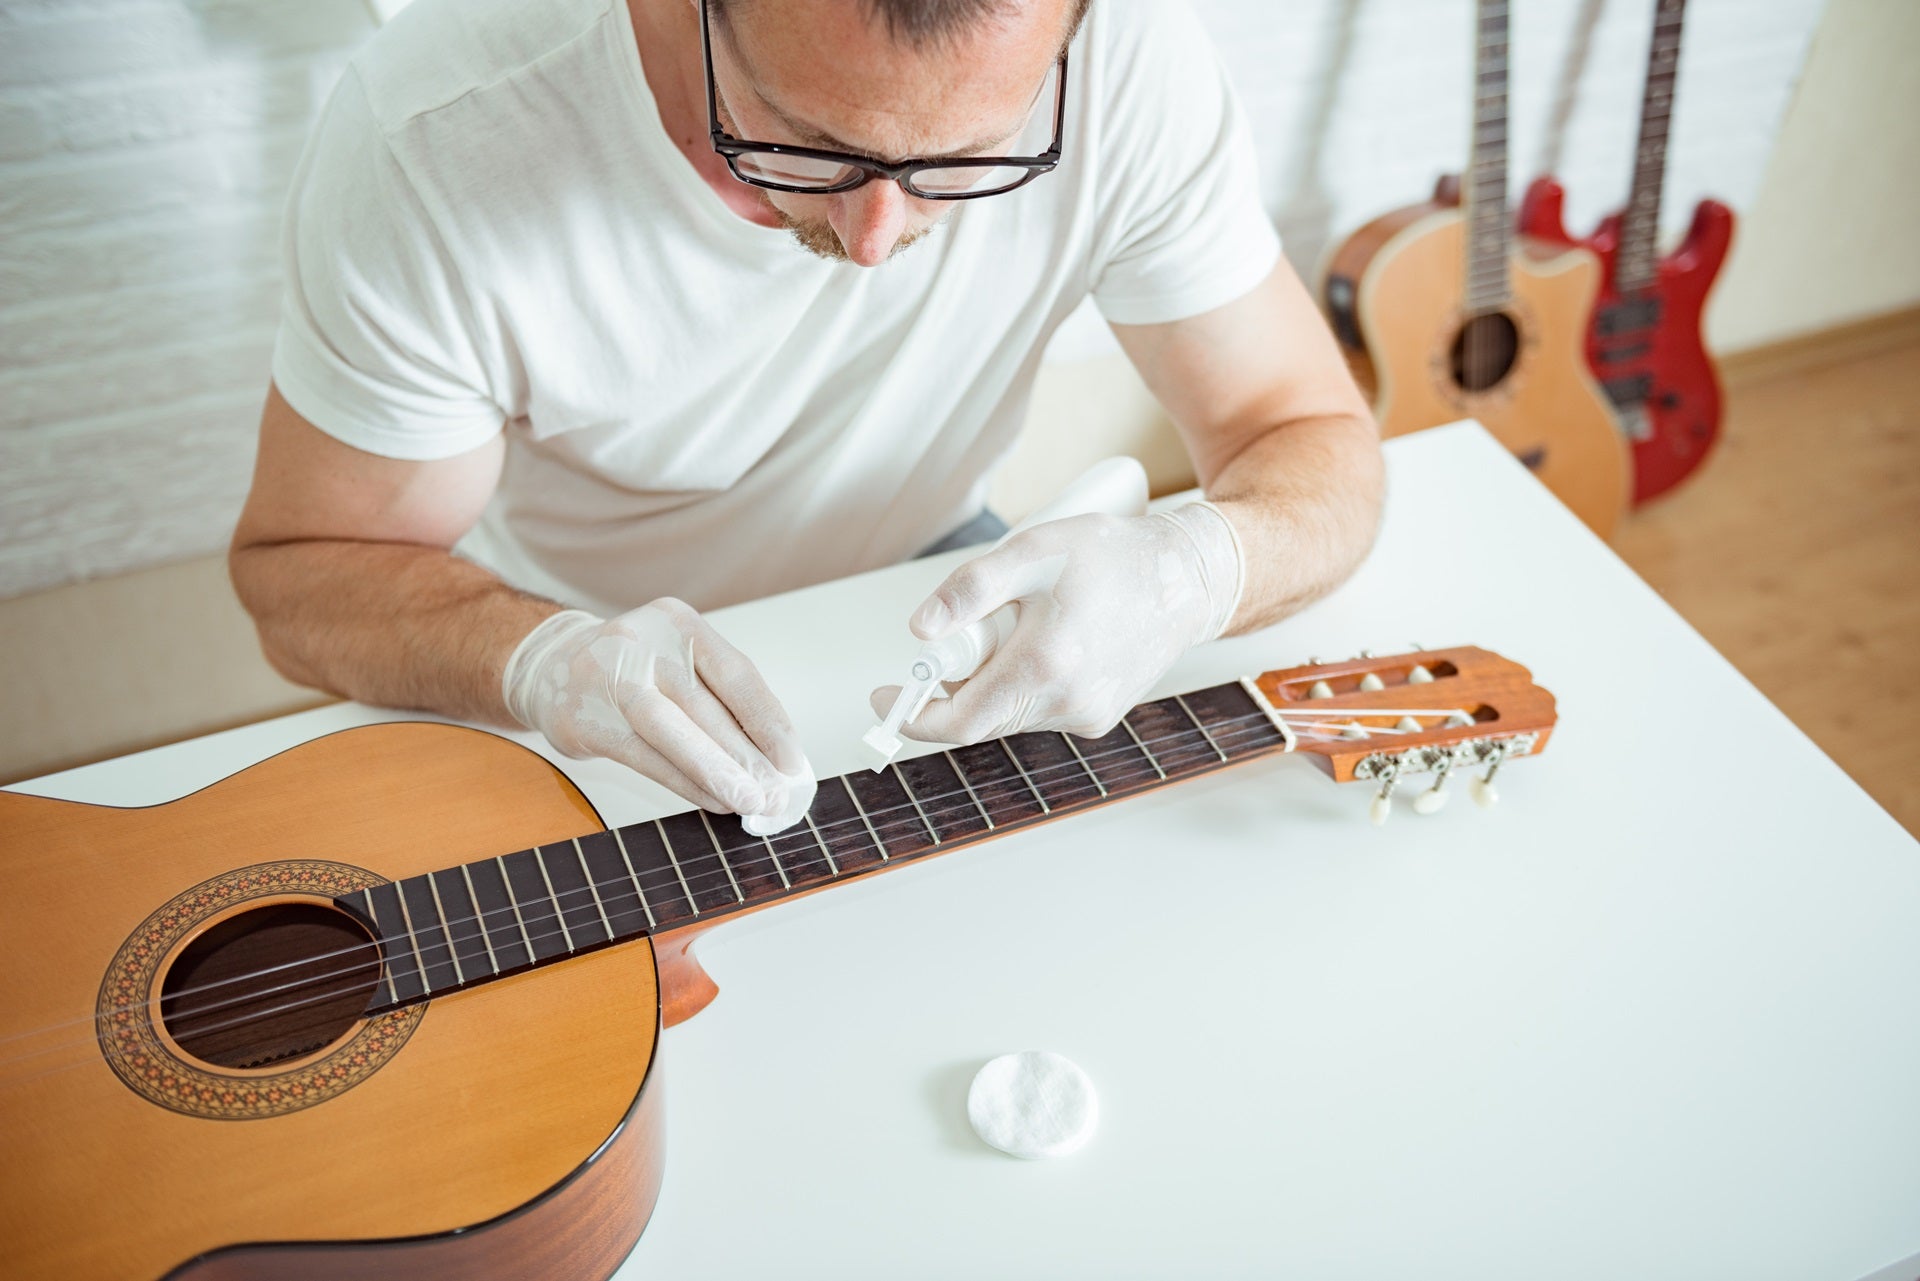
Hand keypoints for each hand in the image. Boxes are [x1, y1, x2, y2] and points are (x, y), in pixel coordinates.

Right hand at [505, 598, 807, 815]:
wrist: (548, 665)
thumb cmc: (632, 669)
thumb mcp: (676, 659)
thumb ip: (718, 697)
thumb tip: (772, 759)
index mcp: (677, 622)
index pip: (736, 675)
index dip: (768, 722)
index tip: (792, 761)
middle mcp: (642, 643)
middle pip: (707, 708)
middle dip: (748, 757)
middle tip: (777, 793)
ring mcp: (609, 678)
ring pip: (673, 731)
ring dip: (717, 772)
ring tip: (751, 802)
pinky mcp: (586, 719)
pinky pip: (644, 756)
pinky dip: (683, 782)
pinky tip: (712, 800)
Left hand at [870, 503, 1243, 743]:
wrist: (1187, 578)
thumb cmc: (1112, 556)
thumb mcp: (1033, 550)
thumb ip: (970, 589)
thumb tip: (919, 629)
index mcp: (1046, 665)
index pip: (960, 721)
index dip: (913, 715)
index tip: (886, 697)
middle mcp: (1068, 703)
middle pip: (980, 719)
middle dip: (956, 685)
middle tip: (963, 636)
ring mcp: (1086, 716)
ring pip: (1008, 715)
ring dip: (992, 681)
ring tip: (1022, 624)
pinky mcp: (1098, 717)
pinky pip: (1038, 711)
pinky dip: (1023, 684)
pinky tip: (1048, 641)